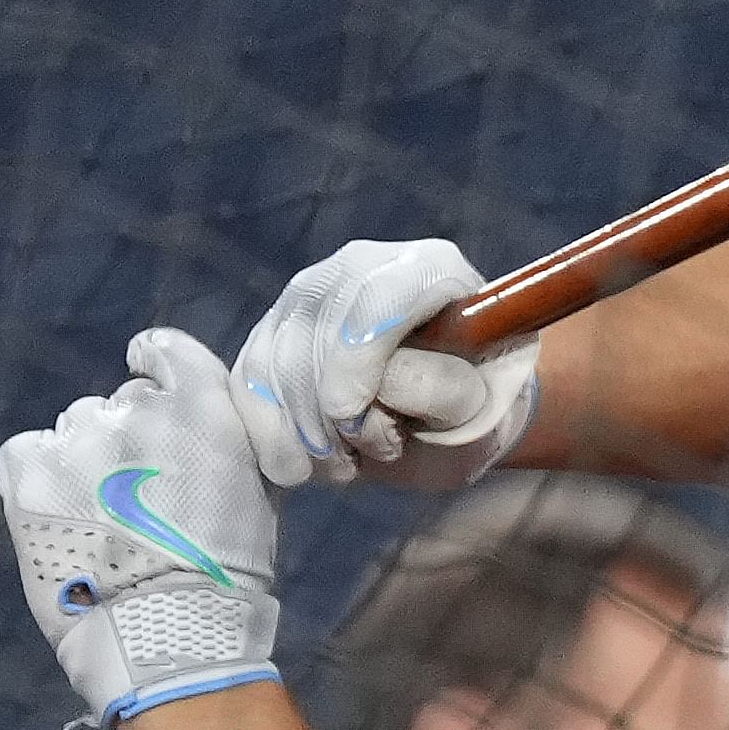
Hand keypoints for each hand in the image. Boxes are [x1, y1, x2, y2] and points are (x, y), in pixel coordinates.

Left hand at [0, 328, 283, 727]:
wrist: (166, 632)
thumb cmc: (229, 574)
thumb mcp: (258, 494)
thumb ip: (231, 444)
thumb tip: (213, 431)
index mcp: (201, 407)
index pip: (166, 351)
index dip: (158, 367)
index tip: (157, 393)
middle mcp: (136, 408)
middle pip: (123, 402)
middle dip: (132, 436)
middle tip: (141, 492)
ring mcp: (78, 439)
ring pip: (77, 427)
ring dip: (88, 458)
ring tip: (99, 514)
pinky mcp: (29, 473)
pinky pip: (27, 451)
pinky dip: (39, 471)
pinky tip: (58, 508)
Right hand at [228, 237, 538, 490]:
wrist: (445, 419)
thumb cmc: (474, 411)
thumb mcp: (481, 407)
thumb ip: (444, 388)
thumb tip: (383, 384)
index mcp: (430, 267)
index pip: (378, 298)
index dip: (356, 360)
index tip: (353, 418)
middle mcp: (362, 265)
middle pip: (316, 330)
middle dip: (332, 410)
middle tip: (371, 453)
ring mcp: (309, 294)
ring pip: (274, 359)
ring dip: (302, 430)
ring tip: (345, 464)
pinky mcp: (271, 330)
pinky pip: (246, 381)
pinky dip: (268, 432)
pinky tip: (301, 463)